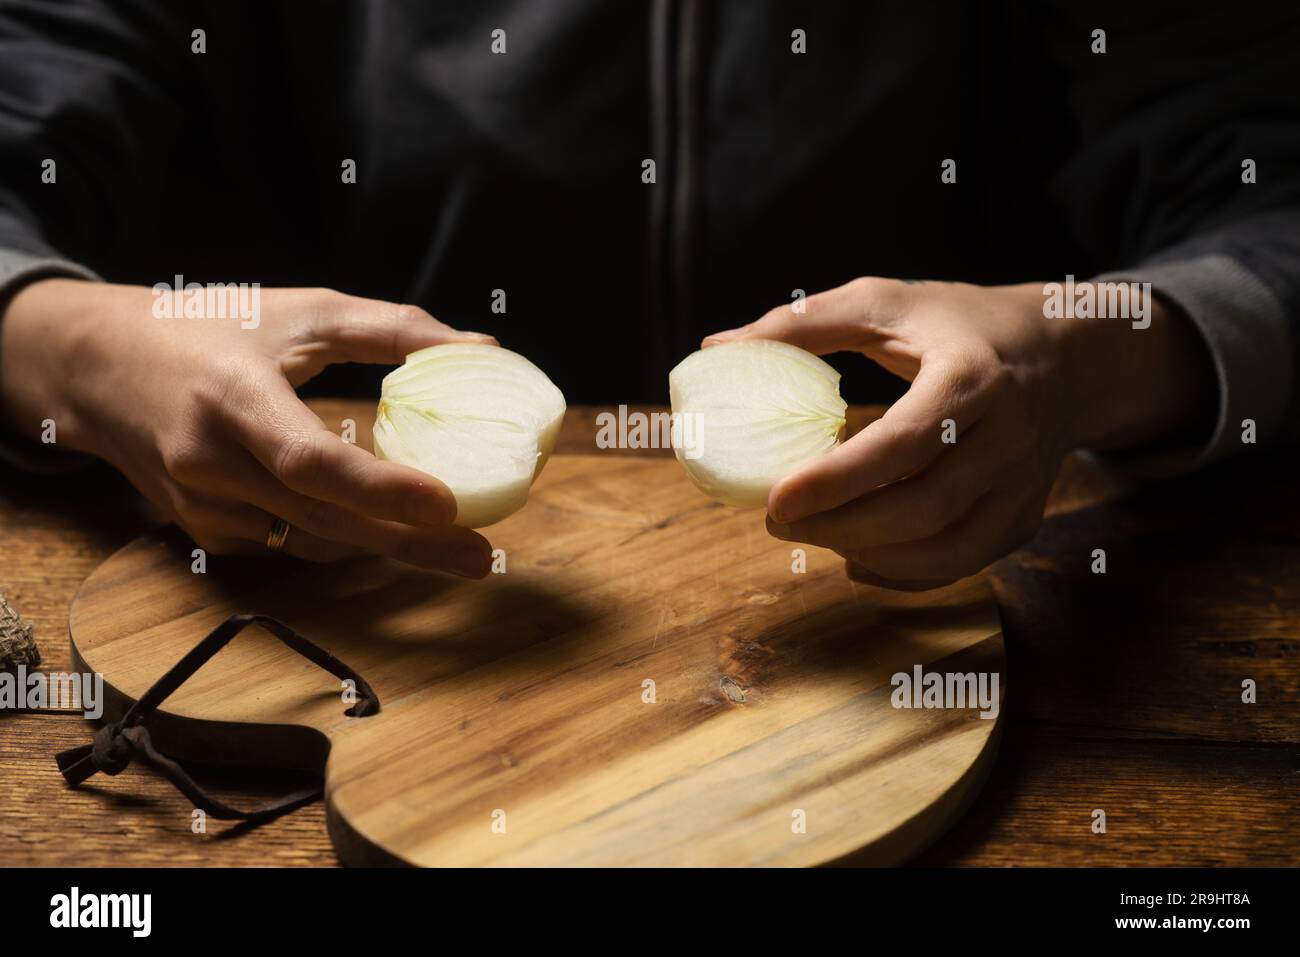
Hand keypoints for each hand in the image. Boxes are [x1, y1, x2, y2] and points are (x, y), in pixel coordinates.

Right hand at [0, 280, 497, 574]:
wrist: (98, 366)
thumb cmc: (209, 328)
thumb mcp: (300, 311)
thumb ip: (392, 329)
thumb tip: (482, 347)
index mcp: (234, 397)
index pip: (309, 459)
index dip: (378, 488)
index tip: (445, 504)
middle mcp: (211, 463)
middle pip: (322, 520)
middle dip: (409, 543)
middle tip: (481, 555)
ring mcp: (203, 506)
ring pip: (311, 543)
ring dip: (383, 548)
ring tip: (453, 546)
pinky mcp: (203, 530)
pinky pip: (288, 545)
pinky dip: (341, 540)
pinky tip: (384, 531)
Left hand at [703, 277, 1214, 589]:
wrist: (1068, 351)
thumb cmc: (960, 322)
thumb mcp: (886, 301)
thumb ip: (803, 324)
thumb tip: (716, 351)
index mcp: (971, 376)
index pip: (902, 443)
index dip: (837, 480)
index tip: (774, 499)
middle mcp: (1008, 437)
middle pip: (922, 509)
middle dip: (840, 527)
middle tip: (776, 521)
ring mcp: (1023, 484)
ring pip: (946, 549)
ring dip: (869, 555)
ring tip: (813, 534)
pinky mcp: (1024, 516)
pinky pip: (964, 563)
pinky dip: (906, 574)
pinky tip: (858, 559)